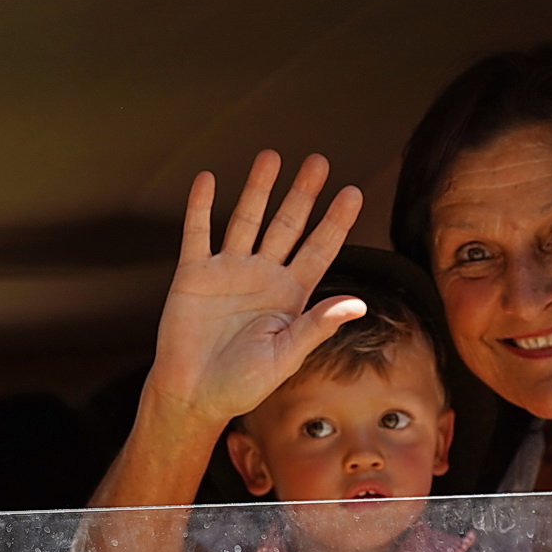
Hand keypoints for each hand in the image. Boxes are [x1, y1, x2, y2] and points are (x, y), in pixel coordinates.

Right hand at [145, 151, 364, 427]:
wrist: (193, 395)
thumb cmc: (242, 385)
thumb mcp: (286, 357)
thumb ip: (317, 326)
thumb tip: (358, 303)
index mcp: (291, 296)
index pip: (319, 249)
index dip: (335, 221)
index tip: (353, 192)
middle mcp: (263, 276)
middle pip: (287, 225)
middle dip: (303, 194)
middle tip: (319, 161)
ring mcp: (228, 271)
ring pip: (246, 220)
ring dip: (257, 189)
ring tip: (271, 156)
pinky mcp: (194, 274)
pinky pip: (197, 233)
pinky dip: (200, 207)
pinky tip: (207, 180)